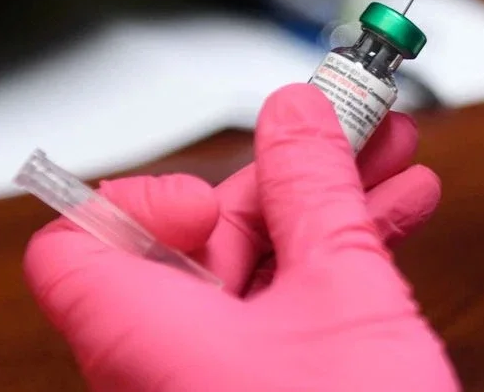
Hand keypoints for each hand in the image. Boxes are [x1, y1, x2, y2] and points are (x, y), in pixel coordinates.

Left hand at [23, 84, 458, 391]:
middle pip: (198, 238)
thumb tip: (297, 119)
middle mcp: (165, 360)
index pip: (83, 240)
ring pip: (259, 268)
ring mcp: (221, 379)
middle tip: (350, 125)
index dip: (151, 193)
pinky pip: (291, 306)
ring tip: (394, 157)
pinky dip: (342, 256)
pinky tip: (399, 214)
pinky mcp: (271, 390)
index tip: (233, 172)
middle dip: (287, 170)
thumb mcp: (346, 294)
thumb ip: (316, 191)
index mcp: (143, 335)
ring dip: (329, 204)